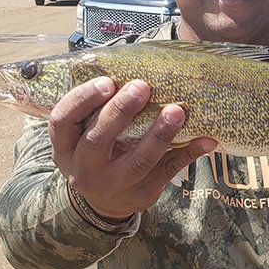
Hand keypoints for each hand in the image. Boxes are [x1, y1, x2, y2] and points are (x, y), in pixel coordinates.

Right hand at [49, 77, 216, 221]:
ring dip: (159, 134)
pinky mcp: (143, 192)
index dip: (82, 99)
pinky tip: (206, 139)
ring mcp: (114, 184)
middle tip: (142, 87)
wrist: (105, 203)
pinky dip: (189, 153)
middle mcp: (85, 169)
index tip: (107, 82)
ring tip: (176, 111)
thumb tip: (132, 65)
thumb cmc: (96, 154)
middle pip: (98, 140)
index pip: (62, 120)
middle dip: (120, 112)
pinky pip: (168, 171)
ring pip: (138, 160)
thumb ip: (97, 109)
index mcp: (65, 147)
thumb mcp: (83, 137)